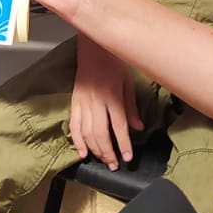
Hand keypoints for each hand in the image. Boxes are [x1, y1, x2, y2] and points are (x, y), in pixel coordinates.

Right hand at [71, 37, 144, 168]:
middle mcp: (96, 101)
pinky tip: (83, 152)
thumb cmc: (113, 62)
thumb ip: (131, 107)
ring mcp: (83, 102)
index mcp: (112, 95)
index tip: (127, 157)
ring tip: (103, 160)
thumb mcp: (128, 82)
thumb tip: (138, 127)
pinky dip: (77, 141)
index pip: (119, 125)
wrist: (93, 47)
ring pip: (87, 133)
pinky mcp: (74, 102)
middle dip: (108, 153)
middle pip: (101, 134)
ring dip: (95, 150)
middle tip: (114, 164)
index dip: (123, 143)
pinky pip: (74, 126)